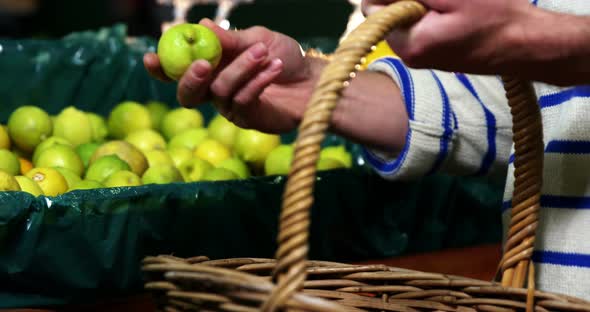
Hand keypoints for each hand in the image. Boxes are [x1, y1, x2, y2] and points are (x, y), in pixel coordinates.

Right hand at [144, 19, 322, 132]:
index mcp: (211, 67)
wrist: (312, 81)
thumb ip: (231, 39)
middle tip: (204, 63)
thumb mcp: (258, 39)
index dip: (160, 68)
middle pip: (187, 94)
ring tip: (263, 53)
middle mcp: (214, 90)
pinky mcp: (247, 119)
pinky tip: (275, 69)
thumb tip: (203, 26)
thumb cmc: (284, 57)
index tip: (150, 57)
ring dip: (241, 68)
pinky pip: (243, 100)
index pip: (176, 71)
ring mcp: (229, 107)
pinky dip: (257, 81)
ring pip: (219, 91)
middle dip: (190, 78)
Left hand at [361, 0, 534, 74]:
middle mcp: (407, 54)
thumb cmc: (495, 16)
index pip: (373, 6)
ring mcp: (419, 55)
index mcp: (407, 42)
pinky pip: (418, 25)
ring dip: (420, 2)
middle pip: (387, 11)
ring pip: (404, 16)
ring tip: (450, 3)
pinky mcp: (431, 53)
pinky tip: (453, 10)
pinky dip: (429, 11)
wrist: (525, 44)